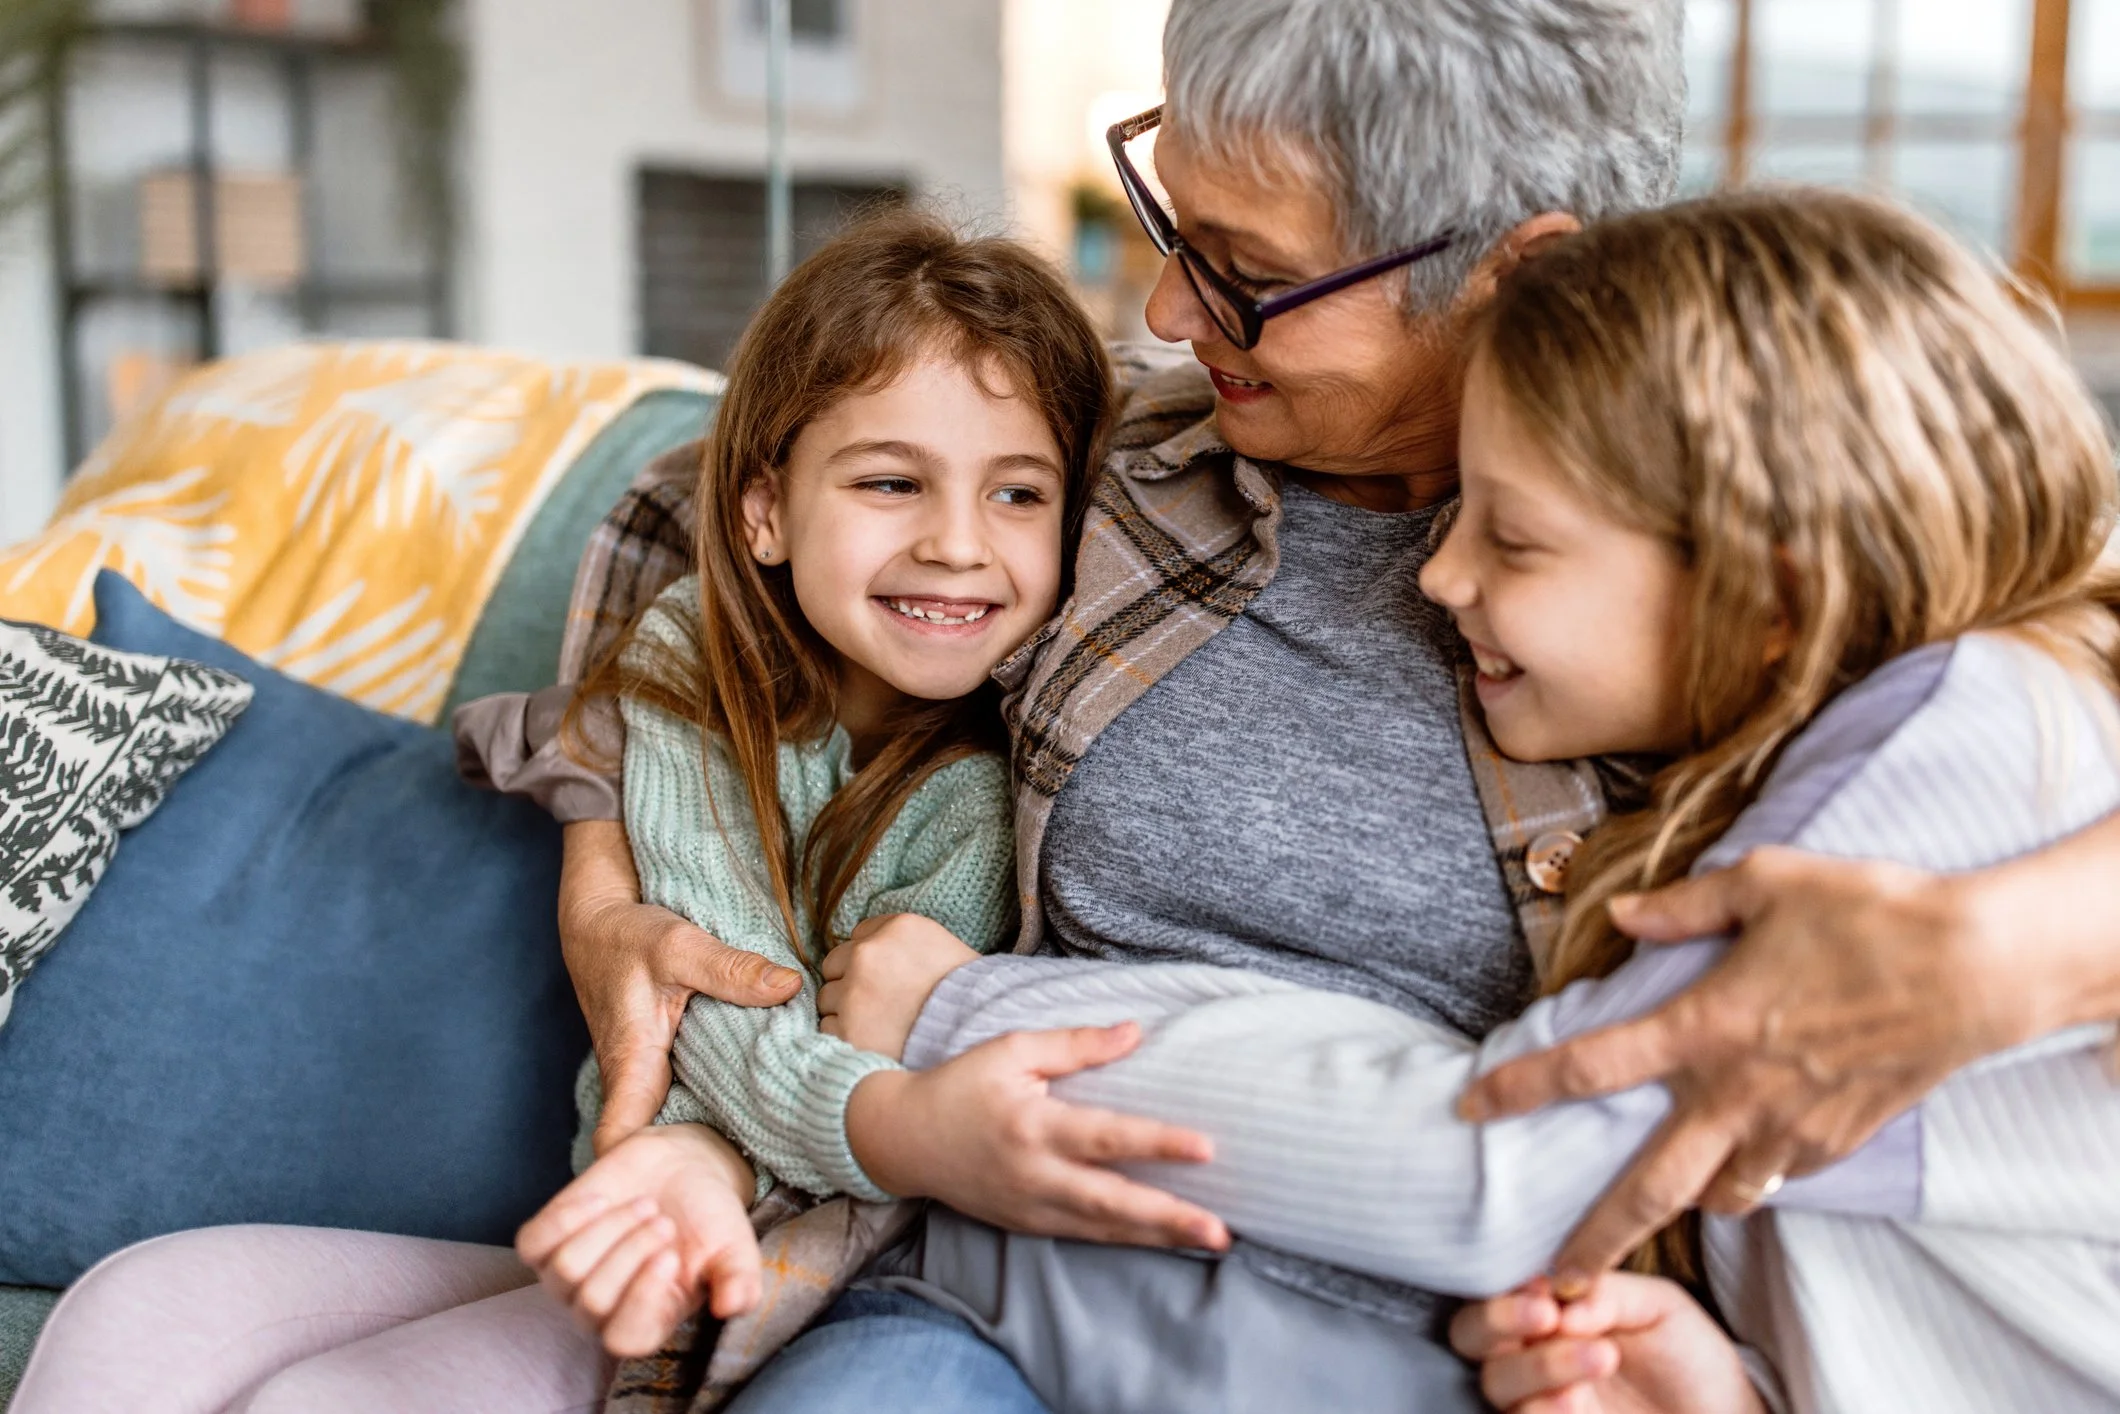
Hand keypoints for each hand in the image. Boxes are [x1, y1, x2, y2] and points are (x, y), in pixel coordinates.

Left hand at [516, 1123, 762, 1356]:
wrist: (681, 1166)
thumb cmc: (708, 1217)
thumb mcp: (735, 1248)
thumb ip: (739, 1281)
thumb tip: (732, 1306)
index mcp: (647, 1322)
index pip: (624, 1339)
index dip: (640, 1299)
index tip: (671, 1255)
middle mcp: (601, 1309)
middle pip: (593, 1299)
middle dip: (632, 1249)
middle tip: (664, 1221)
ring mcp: (568, 1278)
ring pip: (564, 1269)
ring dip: (610, 1227)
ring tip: (644, 1206)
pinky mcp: (545, 1242)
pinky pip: (534, 1242)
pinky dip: (570, 1215)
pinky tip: (602, 1199)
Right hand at [560, 820, 802, 1153]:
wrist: (598, 919)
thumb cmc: (626, 936)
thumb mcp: (678, 945)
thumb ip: (731, 969)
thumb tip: (790, 988)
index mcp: (631, 1065)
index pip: (618, 1141)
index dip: (641, 1174)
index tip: (689, 1189)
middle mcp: (636, 1080)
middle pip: (658, 1145)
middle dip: (695, 1168)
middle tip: (755, 1182)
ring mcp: (647, 1074)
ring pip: (676, 1120)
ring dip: (710, 1135)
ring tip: (773, 1150)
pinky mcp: (661, 1060)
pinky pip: (687, 1093)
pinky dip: (717, 1101)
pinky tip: (760, 1103)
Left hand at [817, 913, 979, 1059]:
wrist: (981, 1037)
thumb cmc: (969, 997)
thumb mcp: (942, 948)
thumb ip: (900, 943)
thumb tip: (867, 952)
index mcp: (898, 928)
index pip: (859, 936)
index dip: (872, 959)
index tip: (887, 977)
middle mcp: (869, 954)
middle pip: (835, 964)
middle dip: (851, 982)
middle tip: (880, 1003)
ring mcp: (854, 993)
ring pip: (828, 998)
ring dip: (846, 1010)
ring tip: (879, 1024)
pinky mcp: (847, 1030)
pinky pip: (829, 1029)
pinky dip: (847, 1037)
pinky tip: (874, 1041)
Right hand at [845, 1022, 1231, 1250]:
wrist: (902, 1139)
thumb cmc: (961, 1085)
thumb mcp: (1013, 1049)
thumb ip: (1076, 1045)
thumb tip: (1135, 1032)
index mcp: (1033, 1125)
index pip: (1106, 1137)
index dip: (1157, 1143)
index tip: (1206, 1148)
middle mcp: (1034, 1175)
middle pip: (1111, 1201)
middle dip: (1169, 1217)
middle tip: (1220, 1230)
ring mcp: (1030, 1207)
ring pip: (1104, 1229)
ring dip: (1159, 1236)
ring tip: (1210, 1239)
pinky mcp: (1027, 1225)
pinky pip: (1086, 1236)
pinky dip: (1128, 1240)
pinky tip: (1165, 1239)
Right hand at [1449, 1274, 1765, 1413]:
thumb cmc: (1690, 1359)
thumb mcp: (1659, 1307)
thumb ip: (1606, 1292)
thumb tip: (1559, 1299)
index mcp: (1550, 1314)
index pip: (1495, 1294)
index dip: (1507, 1291)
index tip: (1545, 1292)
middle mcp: (1532, 1355)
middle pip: (1470, 1336)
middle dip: (1500, 1321)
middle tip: (1548, 1318)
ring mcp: (1541, 1401)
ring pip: (1496, 1384)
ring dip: (1539, 1366)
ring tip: (1600, 1359)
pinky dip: (1545, 1410)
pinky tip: (1578, 1401)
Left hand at [1460, 846, 2029, 1279]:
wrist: (1980, 967)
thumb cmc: (1870, 914)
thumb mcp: (1766, 883)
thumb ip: (1684, 907)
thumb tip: (1622, 913)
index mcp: (1705, 1027)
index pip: (1589, 1068)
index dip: (1520, 1089)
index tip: (1469, 1108)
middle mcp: (1739, 1092)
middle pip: (1648, 1185)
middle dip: (1595, 1237)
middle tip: (1554, 1278)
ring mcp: (1792, 1126)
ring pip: (1722, 1192)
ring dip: (1688, 1199)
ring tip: (1665, 1197)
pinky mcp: (1840, 1140)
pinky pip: (1782, 1175)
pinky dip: (1757, 1174)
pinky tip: (1750, 1155)